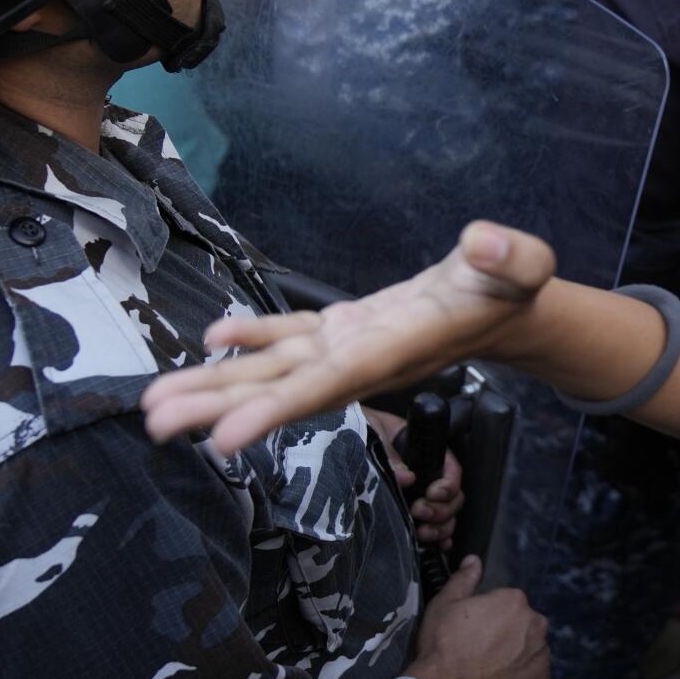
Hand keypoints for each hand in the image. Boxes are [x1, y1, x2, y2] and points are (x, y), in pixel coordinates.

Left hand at [144, 221, 556, 455]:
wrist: (506, 310)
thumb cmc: (513, 287)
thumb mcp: (524, 266)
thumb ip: (509, 257)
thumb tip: (483, 242)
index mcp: (398, 348)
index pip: (331, 383)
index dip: (278, 409)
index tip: (225, 436)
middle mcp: (363, 359)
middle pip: (282, 390)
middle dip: (219, 408)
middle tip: (155, 424)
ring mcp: (349, 347)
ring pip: (273, 370)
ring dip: (215, 386)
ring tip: (156, 403)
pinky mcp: (344, 330)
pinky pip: (290, 338)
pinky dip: (251, 338)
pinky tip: (214, 338)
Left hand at [365, 406, 465, 547]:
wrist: (330, 440)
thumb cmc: (353, 427)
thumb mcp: (371, 430)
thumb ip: (389, 452)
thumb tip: (407, 476)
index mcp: (420, 450)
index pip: (450, 467)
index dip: (448, 484)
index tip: (432, 493)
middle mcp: (424, 473)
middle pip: (452, 496)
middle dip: (441, 510)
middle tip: (419, 513)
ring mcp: (418, 494)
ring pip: (447, 515)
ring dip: (441, 527)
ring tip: (422, 533)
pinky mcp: (406, 512)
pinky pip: (434, 527)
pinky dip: (438, 538)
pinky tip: (434, 545)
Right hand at [406, 557, 549, 678]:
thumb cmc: (443, 646)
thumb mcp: (444, 605)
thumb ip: (464, 579)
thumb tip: (474, 560)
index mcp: (514, 601)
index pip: (506, 605)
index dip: (487, 619)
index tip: (472, 633)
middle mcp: (536, 625)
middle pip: (522, 627)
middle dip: (506, 636)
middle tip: (479, 653)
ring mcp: (542, 656)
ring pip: (530, 651)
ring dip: (516, 657)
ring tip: (488, 673)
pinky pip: (534, 676)